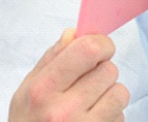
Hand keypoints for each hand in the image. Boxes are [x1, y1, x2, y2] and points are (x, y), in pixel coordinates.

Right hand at [8, 28, 129, 120]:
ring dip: (109, 93)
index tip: (99, 48)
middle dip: (101, 71)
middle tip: (86, 81)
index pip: (88, 50)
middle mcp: (64, 111)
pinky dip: (111, 115)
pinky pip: (121, 116)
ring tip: (90, 102)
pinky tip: (92, 119)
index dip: (100, 43)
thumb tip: (73, 34)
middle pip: (109, 70)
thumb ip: (51, 59)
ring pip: (120, 92)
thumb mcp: (26, 89)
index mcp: (44, 89)